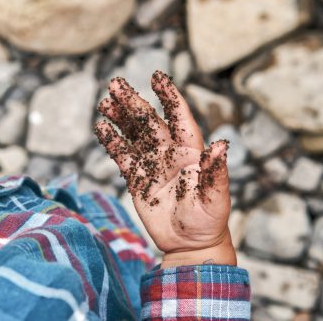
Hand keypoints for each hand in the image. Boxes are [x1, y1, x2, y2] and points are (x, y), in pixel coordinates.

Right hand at [94, 71, 234, 267]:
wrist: (190, 245)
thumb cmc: (209, 221)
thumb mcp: (216, 198)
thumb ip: (215, 172)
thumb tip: (221, 145)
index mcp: (191, 151)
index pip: (178, 117)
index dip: (168, 96)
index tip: (157, 77)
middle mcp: (170, 153)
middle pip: (149, 121)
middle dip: (133, 102)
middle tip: (115, 84)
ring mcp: (153, 164)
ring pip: (133, 134)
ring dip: (120, 117)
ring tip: (105, 101)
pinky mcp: (138, 179)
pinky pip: (123, 156)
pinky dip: (112, 142)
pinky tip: (101, 128)